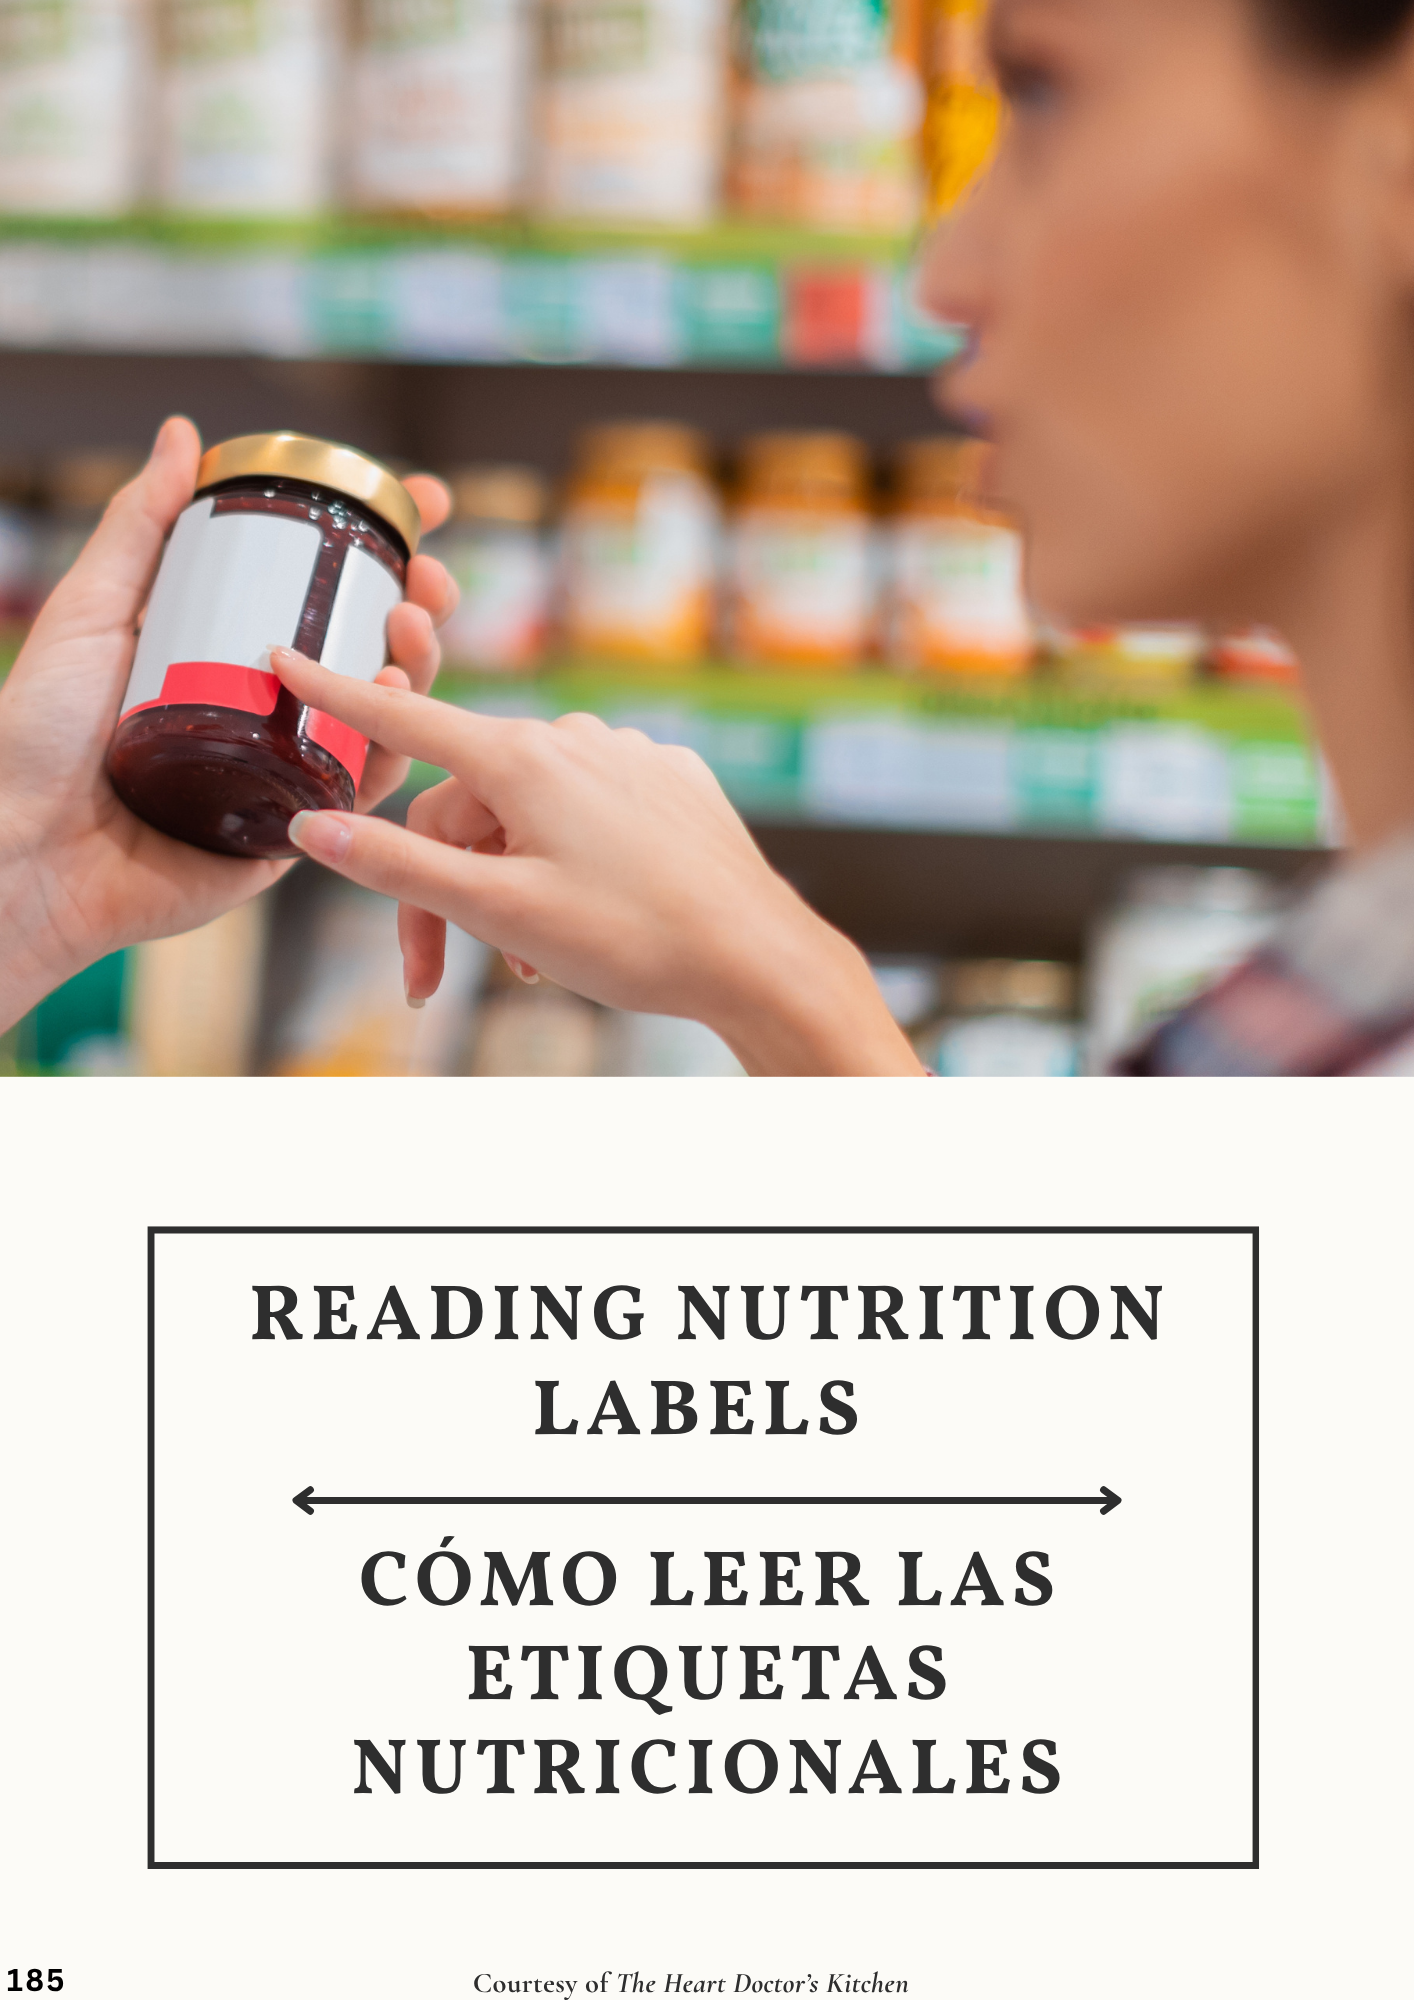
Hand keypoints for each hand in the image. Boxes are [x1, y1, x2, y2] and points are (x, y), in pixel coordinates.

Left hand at [0, 416, 456, 1032]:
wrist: (27, 848)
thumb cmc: (34, 735)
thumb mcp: (90, 611)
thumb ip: (139, 528)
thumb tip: (185, 436)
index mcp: (225, 645)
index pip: (320, 584)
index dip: (384, 542)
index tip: (426, 502)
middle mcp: (265, 703)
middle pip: (371, 645)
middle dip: (422, 602)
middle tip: (430, 579)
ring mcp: (284, 765)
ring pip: (385, 713)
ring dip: (419, 664)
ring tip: (411, 628)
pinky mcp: (293, 827)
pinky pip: (363, 788)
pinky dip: (396, 745)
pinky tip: (396, 700)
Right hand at [271, 651, 924, 1077]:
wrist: (758, 959)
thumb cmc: (633, 939)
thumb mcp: (498, 909)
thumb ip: (397, 864)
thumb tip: (309, 828)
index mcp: (524, 760)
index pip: (407, 719)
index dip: (337, 694)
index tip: (284, 659)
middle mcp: (576, 740)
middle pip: (466, 803)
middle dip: (440, 884)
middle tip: (430, 975)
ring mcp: (630, 758)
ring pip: (528, 814)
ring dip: (505, 882)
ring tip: (526, 960)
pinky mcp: (672, 784)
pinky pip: (589, 814)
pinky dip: (565, 864)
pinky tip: (585, 918)